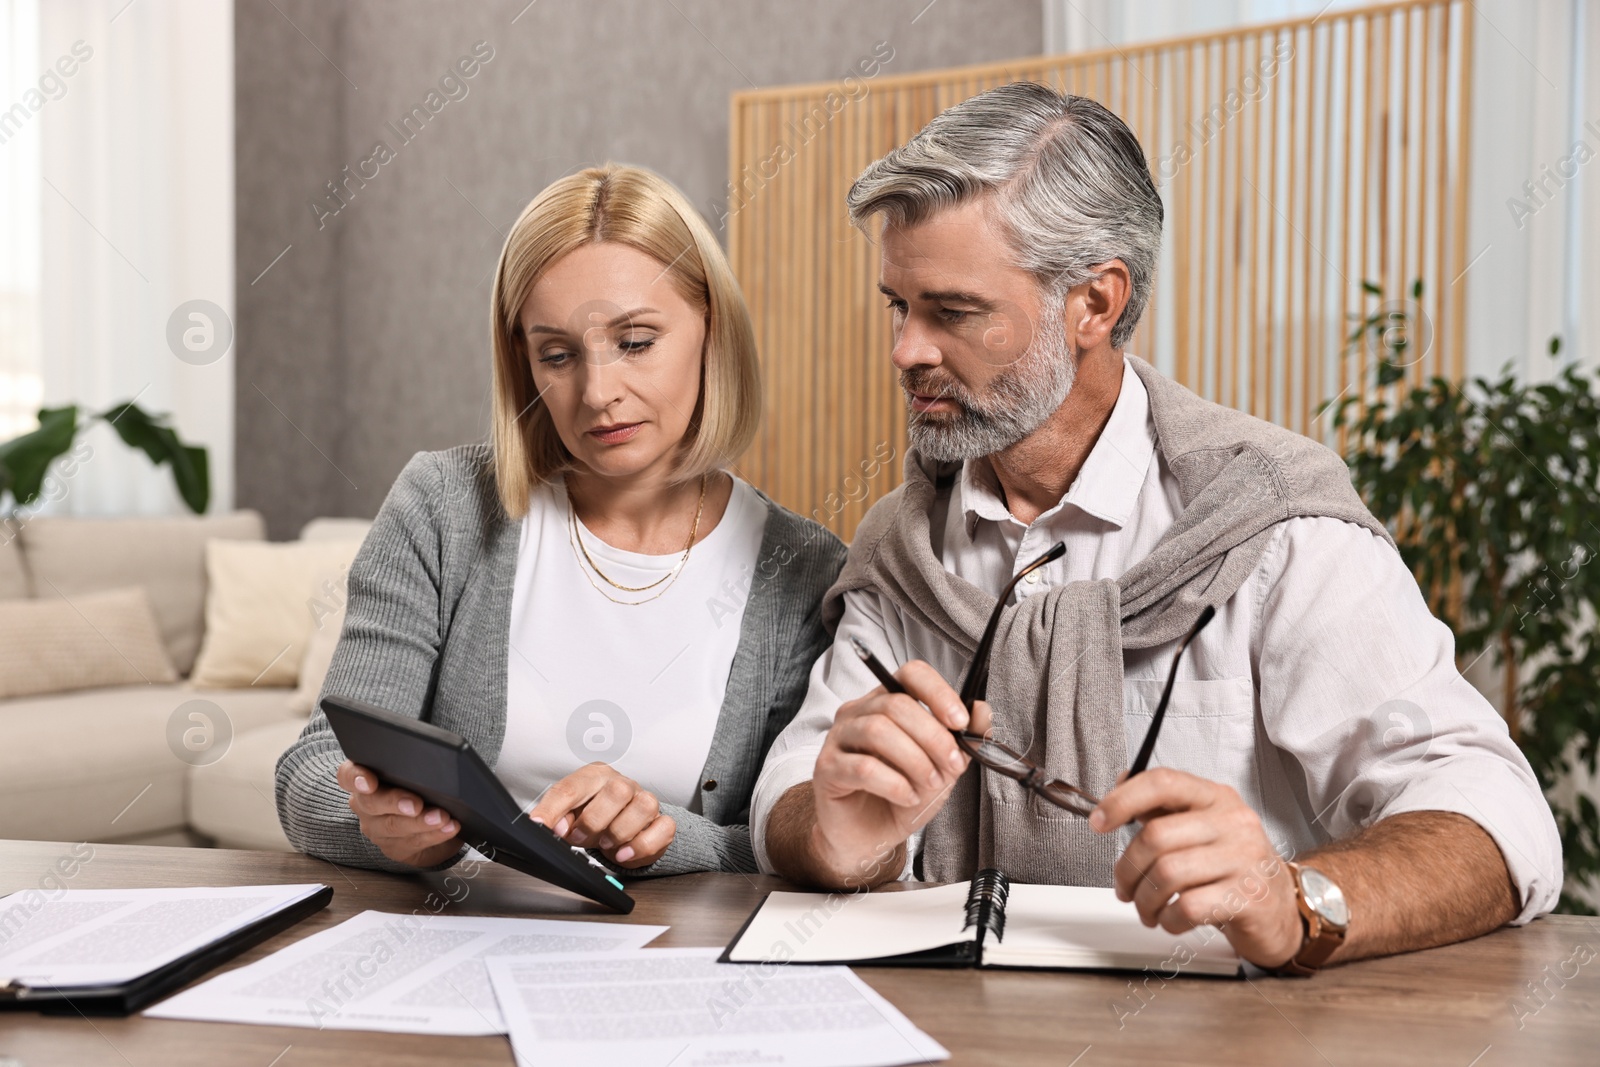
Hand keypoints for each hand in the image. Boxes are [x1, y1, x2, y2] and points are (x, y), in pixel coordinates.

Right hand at [338, 759, 461, 867]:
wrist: (424, 818)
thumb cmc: (417, 783)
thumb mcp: (412, 770)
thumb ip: (412, 763)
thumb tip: (433, 754)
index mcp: (363, 778)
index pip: (348, 775)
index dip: (356, 777)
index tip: (369, 782)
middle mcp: (364, 805)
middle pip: (371, 803)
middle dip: (395, 802)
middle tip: (416, 804)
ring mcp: (377, 829)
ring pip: (394, 826)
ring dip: (421, 822)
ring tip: (442, 817)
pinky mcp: (394, 848)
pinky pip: (413, 842)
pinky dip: (435, 835)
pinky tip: (450, 828)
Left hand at [526, 763, 674, 868]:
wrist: (623, 829)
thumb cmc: (594, 817)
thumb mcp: (570, 816)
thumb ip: (558, 818)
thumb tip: (552, 826)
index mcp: (595, 777)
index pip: (573, 787)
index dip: (554, 809)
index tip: (541, 826)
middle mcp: (623, 784)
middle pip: (617, 791)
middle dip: (594, 821)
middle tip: (579, 838)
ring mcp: (645, 801)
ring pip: (644, 806)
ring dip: (620, 832)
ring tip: (605, 845)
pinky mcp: (661, 822)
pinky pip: (663, 828)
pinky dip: (642, 845)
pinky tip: (624, 853)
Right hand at [810, 660, 991, 885]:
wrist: (869, 838)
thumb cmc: (901, 798)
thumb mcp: (942, 768)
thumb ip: (961, 740)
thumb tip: (983, 711)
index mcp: (887, 702)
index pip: (911, 674)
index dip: (938, 693)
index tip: (961, 721)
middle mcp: (859, 712)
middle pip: (896, 704)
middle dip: (934, 737)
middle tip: (952, 766)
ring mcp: (838, 738)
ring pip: (878, 731)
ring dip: (915, 761)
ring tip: (929, 784)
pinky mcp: (827, 768)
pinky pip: (863, 767)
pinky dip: (895, 784)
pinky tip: (907, 797)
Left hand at [1090, 767, 1303, 967]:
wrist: (1283, 908)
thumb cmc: (1234, 866)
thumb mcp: (1203, 828)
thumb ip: (1163, 808)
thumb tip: (1119, 786)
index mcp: (1216, 797)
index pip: (1163, 783)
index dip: (1122, 800)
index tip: (1098, 821)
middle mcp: (1233, 822)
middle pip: (1155, 836)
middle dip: (1126, 868)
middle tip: (1123, 887)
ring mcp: (1244, 860)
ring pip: (1167, 874)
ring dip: (1144, 899)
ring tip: (1146, 908)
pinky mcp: (1248, 898)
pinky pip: (1188, 907)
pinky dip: (1168, 919)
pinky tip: (1171, 920)